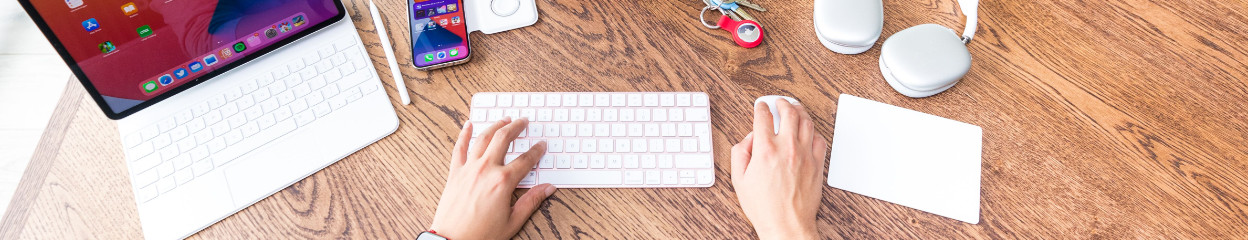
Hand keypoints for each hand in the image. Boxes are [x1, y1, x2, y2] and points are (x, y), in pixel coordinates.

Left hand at [430, 117, 556, 239]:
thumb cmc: (481, 235)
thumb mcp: (513, 221)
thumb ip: (531, 201)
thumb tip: (547, 188)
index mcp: (503, 182)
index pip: (525, 160)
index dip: (536, 150)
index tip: (541, 145)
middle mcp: (486, 170)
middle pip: (503, 139)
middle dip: (516, 127)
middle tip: (523, 121)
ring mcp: (468, 169)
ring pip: (483, 138)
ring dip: (495, 126)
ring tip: (503, 120)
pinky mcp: (455, 173)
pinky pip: (459, 148)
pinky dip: (464, 134)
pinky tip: (468, 125)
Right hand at [730, 100, 827, 239]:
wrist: (786, 225)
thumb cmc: (764, 207)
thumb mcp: (739, 180)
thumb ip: (740, 153)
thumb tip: (748, 139)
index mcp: (765, 150)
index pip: (763, 117)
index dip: (761, 107)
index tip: (760, 106)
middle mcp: (787, 148)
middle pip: (788, 113)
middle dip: (782, 103)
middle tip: (779, 102)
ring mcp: (805, 155)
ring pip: (806, 122)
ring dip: (800, 111)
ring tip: (795, 108)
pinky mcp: (817, 164)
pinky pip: (819, 139)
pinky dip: (813, 131)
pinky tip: (809, 130)